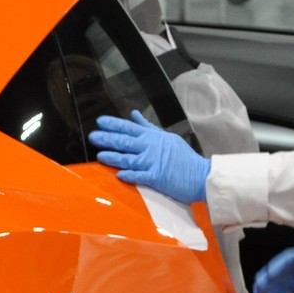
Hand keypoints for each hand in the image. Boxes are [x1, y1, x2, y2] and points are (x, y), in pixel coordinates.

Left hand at [88, 110, 209, 204]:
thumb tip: (133, 115)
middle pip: (125, 141)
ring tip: (100, 155)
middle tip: (93, 136)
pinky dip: (129, 175)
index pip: (129, 128)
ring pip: (129, 158)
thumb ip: (148, 127)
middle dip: (108, 138)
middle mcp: (151, 147)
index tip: (100, 121)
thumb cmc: (183, 158)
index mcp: (153, 137)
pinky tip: (119, 174)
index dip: (114, 124)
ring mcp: (153, 162)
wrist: (200, 175)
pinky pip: (140, 176)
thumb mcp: (167, 138)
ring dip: (114, 156)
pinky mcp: (157, 177)